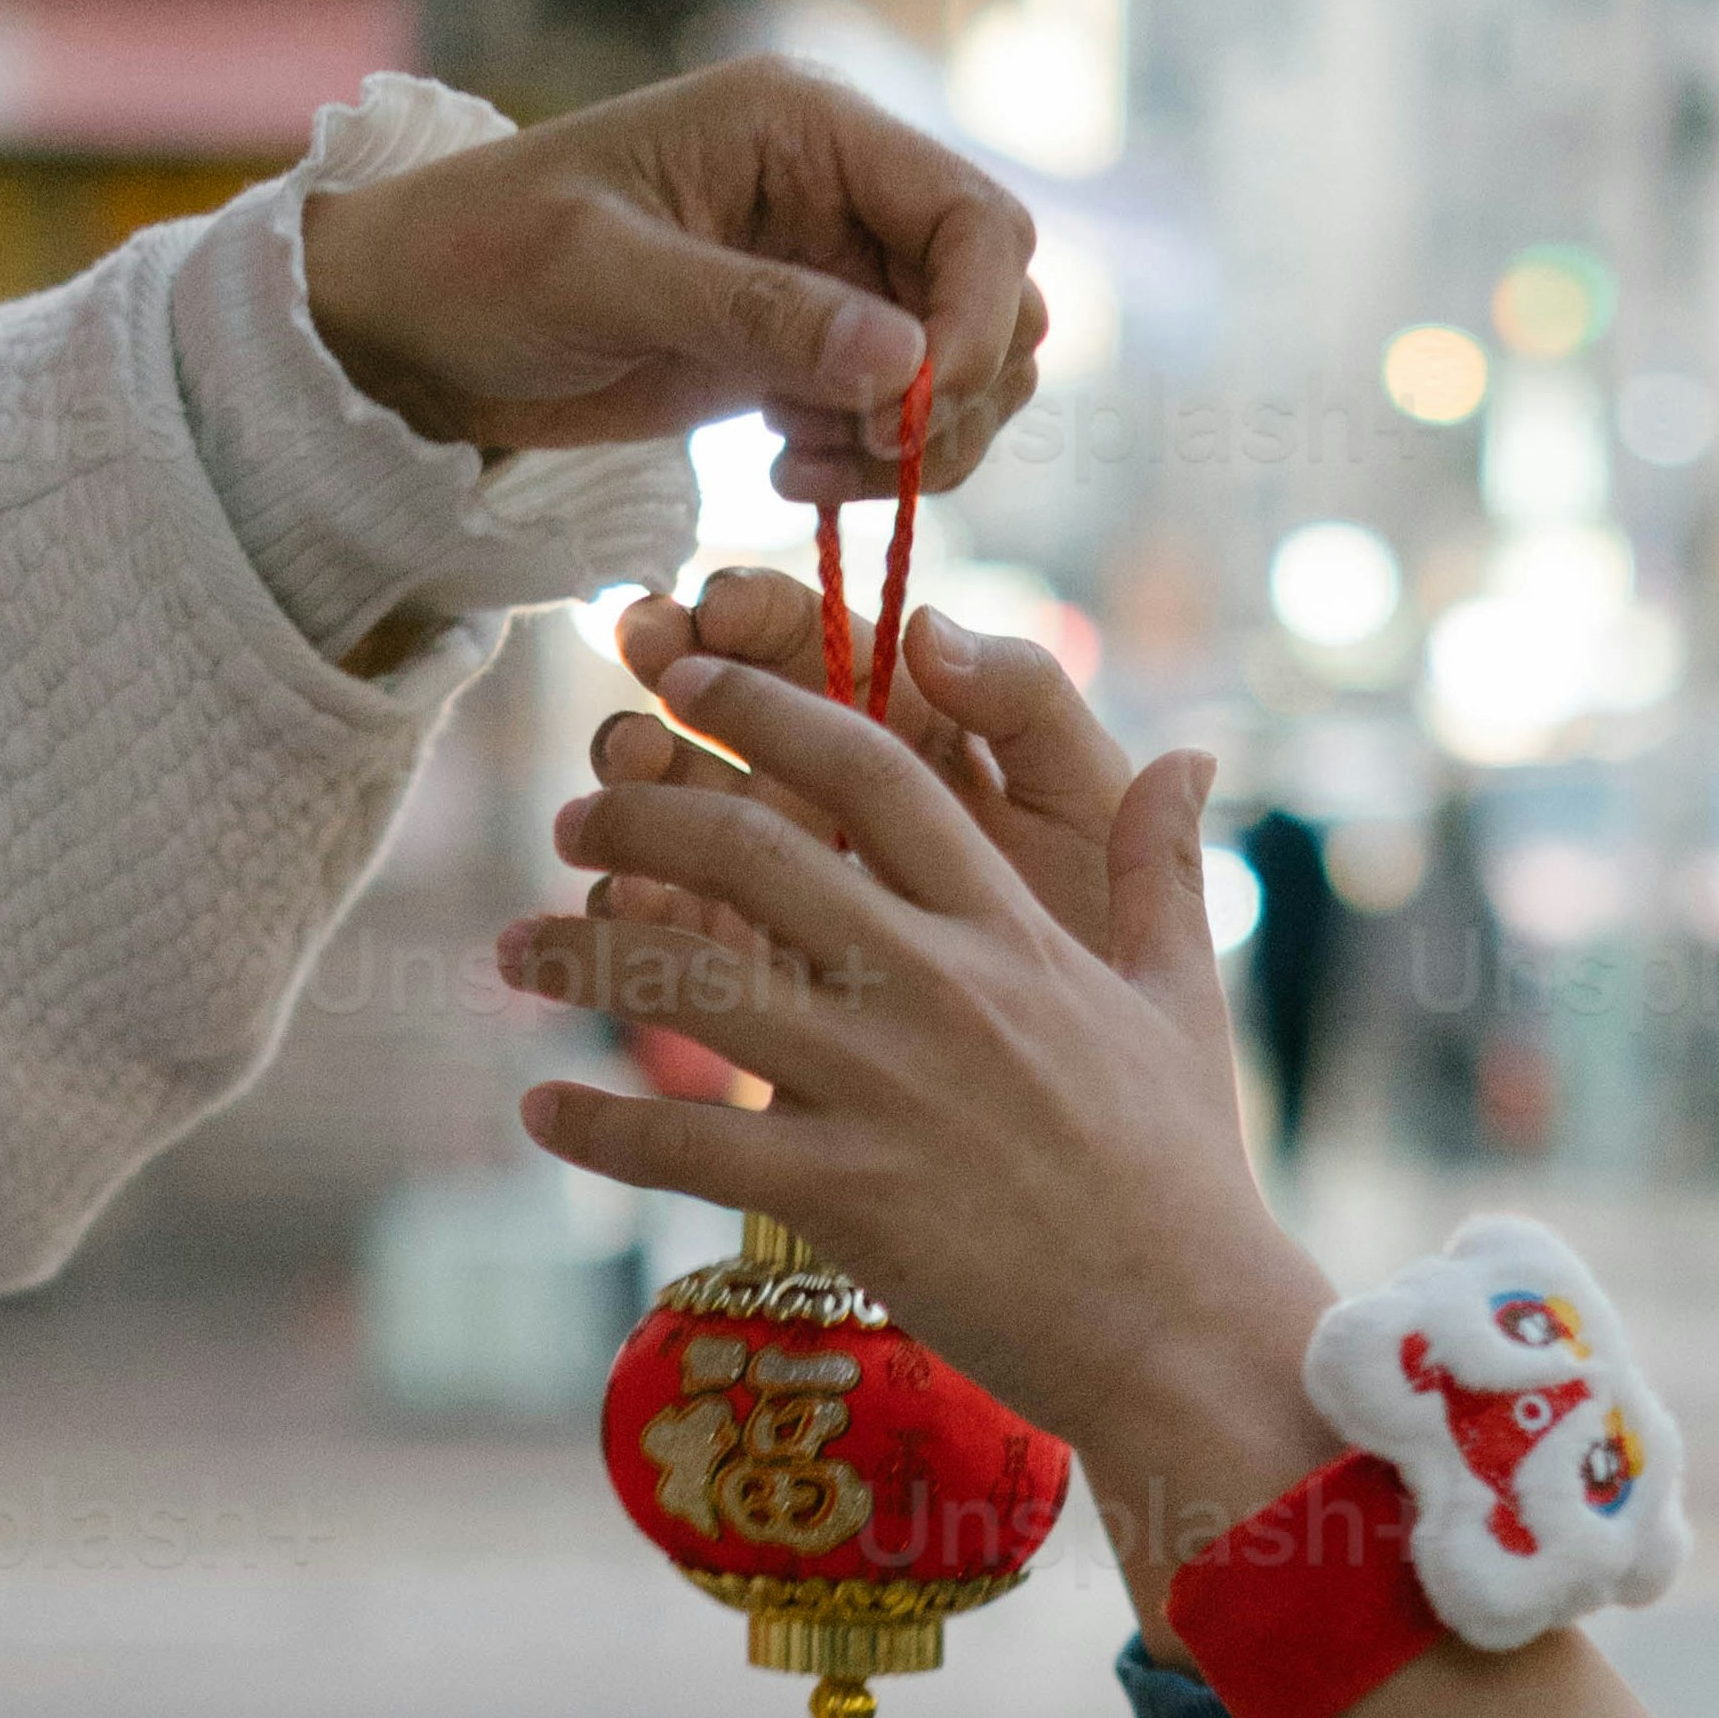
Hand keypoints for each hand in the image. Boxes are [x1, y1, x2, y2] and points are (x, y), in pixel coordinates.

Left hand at [297, 54, 1042, 502]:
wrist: (409, 321)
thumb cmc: (480, 260)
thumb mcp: (606, 275)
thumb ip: (759, 311)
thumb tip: (906, 361)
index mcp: (806, 125)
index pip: (976, 219)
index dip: (976, 322)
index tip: (911, 414)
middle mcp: (838, 190)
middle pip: (995, 300)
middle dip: (953, 395)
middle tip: (859, 453)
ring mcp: (828, 274)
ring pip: (961, 369)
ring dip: (916, 444)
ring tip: (804, 469)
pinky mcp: (804, 349)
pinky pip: (900, 415)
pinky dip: (874, 464)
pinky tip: (786, 472)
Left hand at [517, 633, 1691, 1717]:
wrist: (1190, 1330)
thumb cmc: (1184, 1173)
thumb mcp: (1180, 999)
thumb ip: (1160, 870)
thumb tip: (1189, 755)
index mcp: (1007, 927)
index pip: (872, 769)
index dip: (767, 704)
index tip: (689, 679)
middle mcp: (938, 987)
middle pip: (756, 849)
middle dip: (644, 812)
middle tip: (576, 813)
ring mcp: (889, 1088)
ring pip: (698, 982)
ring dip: (585, 955)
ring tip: (512, 948)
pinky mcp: (850, 1196)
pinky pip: (695, 1143)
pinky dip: (604, 1127)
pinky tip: (542, 1114)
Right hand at [592, 570, 1134, 952]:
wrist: (1088, 1108)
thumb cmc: (1100, 935)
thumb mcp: (1081, 806)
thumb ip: (1022, 702)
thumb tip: (924, 627)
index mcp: (911, 732)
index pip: (820, 645)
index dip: (760, 615)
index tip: (719, 609)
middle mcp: (836, 795)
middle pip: (730, 714)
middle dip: (675, 673)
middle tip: (640, 656)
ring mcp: (784, 884)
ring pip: (685, 813)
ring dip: (639, 781)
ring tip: (622, 769)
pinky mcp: (751, 976)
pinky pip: (674, 932)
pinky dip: (635, 910)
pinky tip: (617, 897)